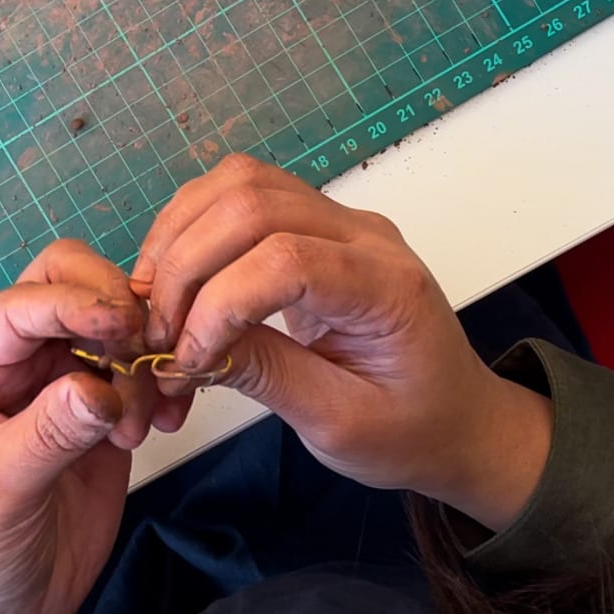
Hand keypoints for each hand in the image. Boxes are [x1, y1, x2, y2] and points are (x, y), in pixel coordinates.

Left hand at [0, 240, 157, 613]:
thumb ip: (45, 435)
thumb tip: (99, 387)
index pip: (19, 305)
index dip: (71, 302)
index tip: (120, 324)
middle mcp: (11, 363)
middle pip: (66, 289)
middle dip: (111, 310)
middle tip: (142, 356)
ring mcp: (58, 386)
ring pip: (111, 329)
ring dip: (139, 359)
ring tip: (141, 426)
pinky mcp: (100, 418)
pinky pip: (138, 375)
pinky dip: (159, 385)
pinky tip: (163, 424)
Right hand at [130, 154, 552, 531]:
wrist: (460, 419)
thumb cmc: (411, 431)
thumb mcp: (340, 425)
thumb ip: (266, 376)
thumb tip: (185, 349)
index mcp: (387, 287)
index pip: (284, 260)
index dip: (217, 305)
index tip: (184, 360)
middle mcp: (364, 232)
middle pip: (253, 203)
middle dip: (186, 264)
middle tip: (154, 330)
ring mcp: (339, 218)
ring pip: (241, 182)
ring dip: (180, 234)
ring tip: (153, 299)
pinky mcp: (314, 222)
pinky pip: (242, 193)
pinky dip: (193, 226)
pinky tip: (173, 275)